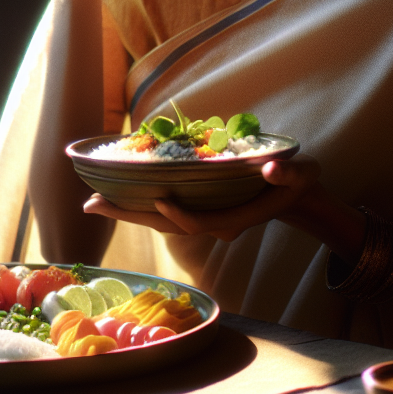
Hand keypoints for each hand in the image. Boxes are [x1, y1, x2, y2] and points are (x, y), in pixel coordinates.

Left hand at [83, 154, 322, 241]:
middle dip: (128, 215)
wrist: (296, 195)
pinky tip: (116, 193)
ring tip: (92, 203)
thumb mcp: (301, 175)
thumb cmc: (298, 183)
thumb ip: (288, 174)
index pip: (198, 223)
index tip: (160, 198)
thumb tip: (271, 169)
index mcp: (232, 218)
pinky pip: (162, 208)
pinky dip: (138, 202)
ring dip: (125, 210)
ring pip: (157, 219)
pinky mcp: (197, 207)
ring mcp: (202, 217)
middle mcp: (211, 223)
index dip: (179, 214)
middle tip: (90, 205)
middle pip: (164, 224)